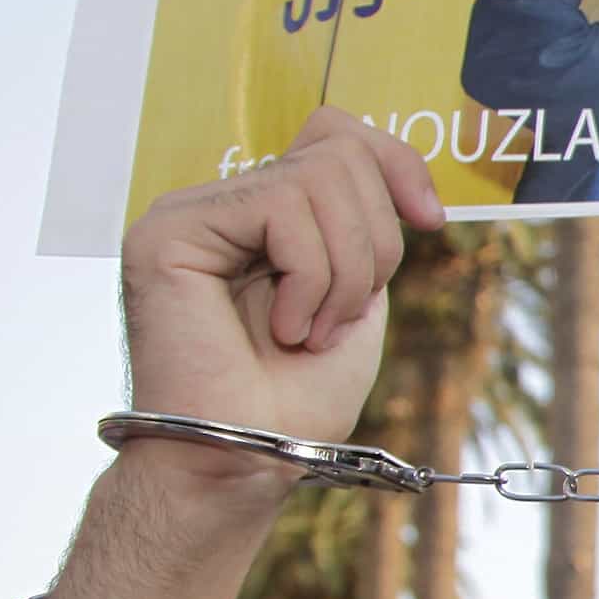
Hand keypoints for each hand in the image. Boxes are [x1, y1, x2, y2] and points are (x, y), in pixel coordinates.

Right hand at [120, 110, 445, 481]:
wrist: (246, 465)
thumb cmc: (297, 397)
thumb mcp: (358, 292)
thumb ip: (364, 222)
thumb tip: (393, 166)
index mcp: (265, 213)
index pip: (335, 133)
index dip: (396, 162)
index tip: (431, 220)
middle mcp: (221, 203)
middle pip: (340, 153)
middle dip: (373, 244)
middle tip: (340, 318)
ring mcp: (188, 212)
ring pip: (319, 176)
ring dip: (345, 272)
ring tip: (311, 331)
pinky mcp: (168, 230)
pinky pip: (281, 205)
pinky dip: (311, 277)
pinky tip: (284, 328)